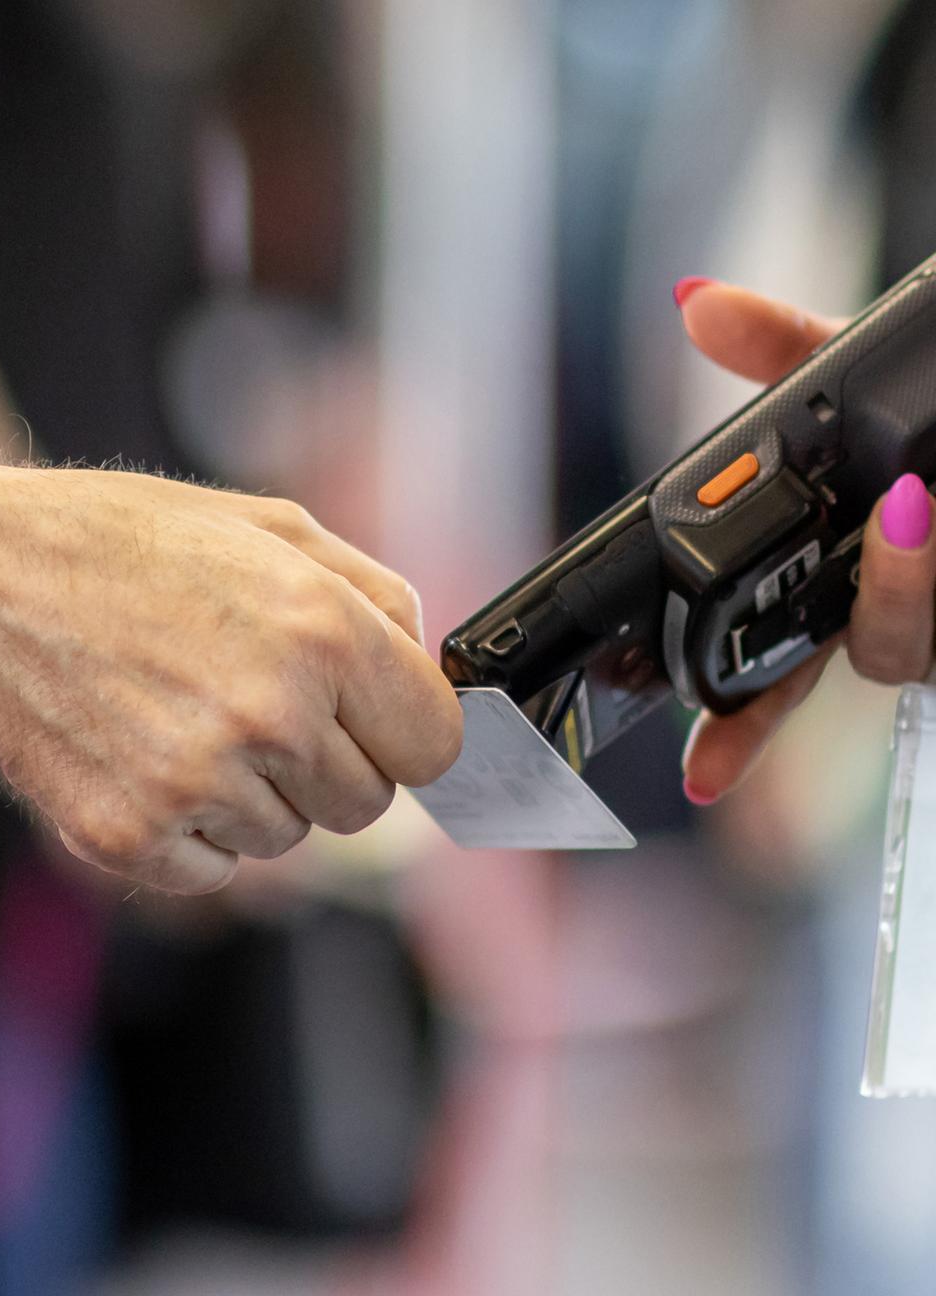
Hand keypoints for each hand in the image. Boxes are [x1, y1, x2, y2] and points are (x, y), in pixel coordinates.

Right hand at [0, 439, 462, 892]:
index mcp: (321, 631)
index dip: (407, 732)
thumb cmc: (121, 546)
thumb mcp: (269, 527)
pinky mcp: (133, 838)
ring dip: (259, 794)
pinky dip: (196, 829)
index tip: (377, 722)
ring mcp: (198, 785)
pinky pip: (218, 869)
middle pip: (370, 804)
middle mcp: (271, 716)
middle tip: (264, 707)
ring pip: (292, 839)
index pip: (435, 745)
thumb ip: (376, 595)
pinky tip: (149, 757)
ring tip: (188, 716)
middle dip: (333, 763)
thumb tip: (427, 666)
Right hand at [676, 280, 935, 802]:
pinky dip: (926, 568)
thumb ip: (777, 346)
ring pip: (894, 647)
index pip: (768, 662)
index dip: (733, 727)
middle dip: (764, 721)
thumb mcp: (854, 374)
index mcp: (832, 572)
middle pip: (813, 681)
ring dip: (896, 593)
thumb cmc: (922, 426)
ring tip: (907, 507)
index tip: (699, 774)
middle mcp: (881, 606)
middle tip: (722, 738)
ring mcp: (930, 614)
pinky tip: (928, 514)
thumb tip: (692, 300)